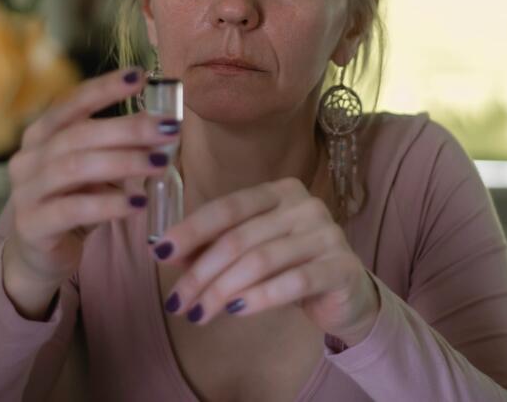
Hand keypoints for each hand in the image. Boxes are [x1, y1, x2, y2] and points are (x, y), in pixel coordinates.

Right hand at [2, 67, 179, 317]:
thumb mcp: (92, 170)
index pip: (71, 103)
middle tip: (168, 128)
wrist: (38, 255)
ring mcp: (25, 192)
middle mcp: (28, 158)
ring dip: (123, 163)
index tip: (140, 77)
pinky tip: (137, 203)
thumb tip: (164, 129)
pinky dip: (108, 204)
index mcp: (41, 135)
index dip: (104, 88)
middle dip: (128, 129)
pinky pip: (73, 209)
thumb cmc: (72, 202)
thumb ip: (116, 149)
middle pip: (79, 134)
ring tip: (160, 163)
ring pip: (75, 168)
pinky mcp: (32, 226)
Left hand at [152, 177, 379, 345]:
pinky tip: (236, 312)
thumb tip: (163, 250)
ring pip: (261, 260)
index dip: (190, 230)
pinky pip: (294, 281)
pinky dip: (260, 297)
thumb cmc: (290, 268)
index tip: (159, 253)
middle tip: (176, 303)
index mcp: (279, 191)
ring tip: (198, 314)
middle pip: (240, 238)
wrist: (346, 294)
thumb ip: (212, 248)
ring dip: (222, 290)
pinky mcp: (341, 266)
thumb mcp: (249, 253)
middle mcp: (304, 205)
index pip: (227, 207)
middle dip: (201, 273)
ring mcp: (327, 233)